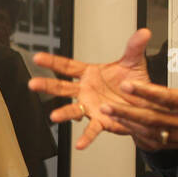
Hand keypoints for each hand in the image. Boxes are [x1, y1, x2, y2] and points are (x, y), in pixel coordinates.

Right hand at [28, 28, 153, 148]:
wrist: (144, 105)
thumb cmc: (134, 84)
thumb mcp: (134, 63)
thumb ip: (135, 47)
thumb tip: (143, 32)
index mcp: (90, 74)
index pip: (67, 66)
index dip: (52, 61)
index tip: (37, 58)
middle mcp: (86, 91)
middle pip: (62, 87)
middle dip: (47, 85)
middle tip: (33, 84)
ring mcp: (91, 106)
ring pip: (73, 109)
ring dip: (63, 113)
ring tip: (54, 116)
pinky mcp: (101, 121)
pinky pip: (92, 130)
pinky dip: (86, 137)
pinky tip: (79, 144)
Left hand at [102, 24, 177, 158]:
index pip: (167, 97)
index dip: (146, 92)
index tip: (128, 85)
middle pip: (152, 118)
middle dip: (127, 112)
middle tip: (107, 105)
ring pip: (152, 133)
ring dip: (130, 126)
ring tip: (110, 118)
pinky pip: (161, 144)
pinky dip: (144, 138)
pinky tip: (130, 132)